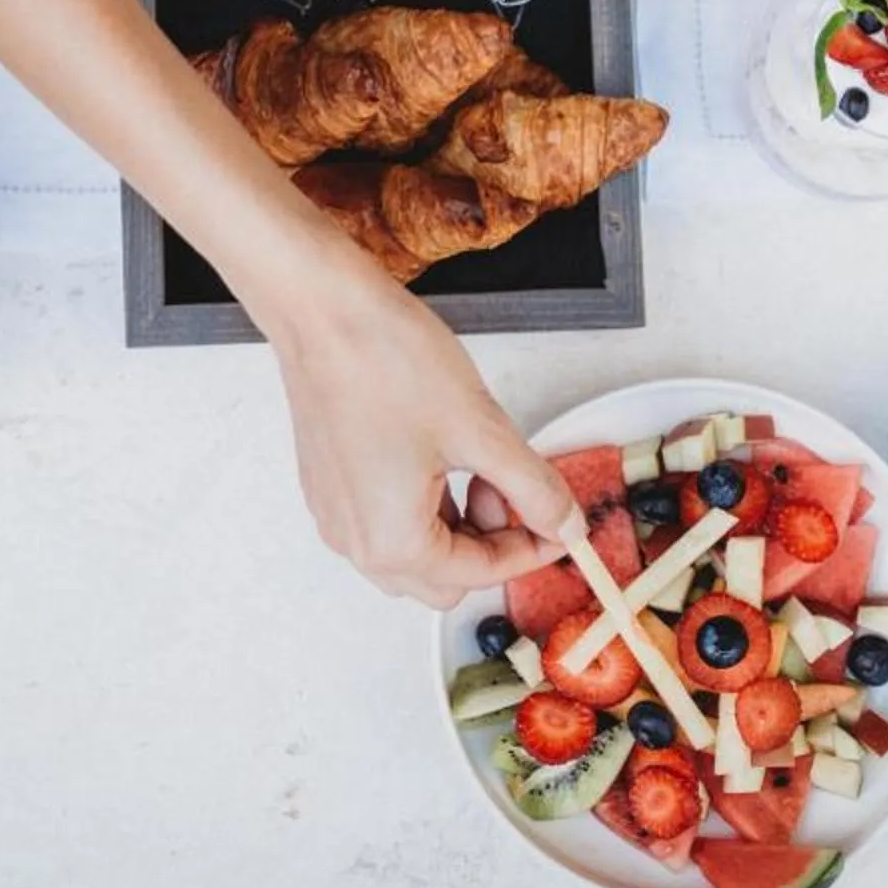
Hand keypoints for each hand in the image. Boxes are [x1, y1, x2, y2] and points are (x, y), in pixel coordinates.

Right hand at [263, 247, 577, 605]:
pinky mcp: (329, 484)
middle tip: (511, 484)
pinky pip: (386, 520)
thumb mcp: (481, 429)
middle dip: (490, 541)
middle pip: (444, 578)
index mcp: (393, 544)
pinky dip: (425, 504)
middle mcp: (355, 542)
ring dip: (458, 523)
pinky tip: (441, 452)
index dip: (531, 549)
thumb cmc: (387, 363)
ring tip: (476, 459)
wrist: (321, 309)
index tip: (560, 522)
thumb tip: (566, 526)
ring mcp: (336, 513)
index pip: (481, 574)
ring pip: (415, 550)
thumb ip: (533, 489)